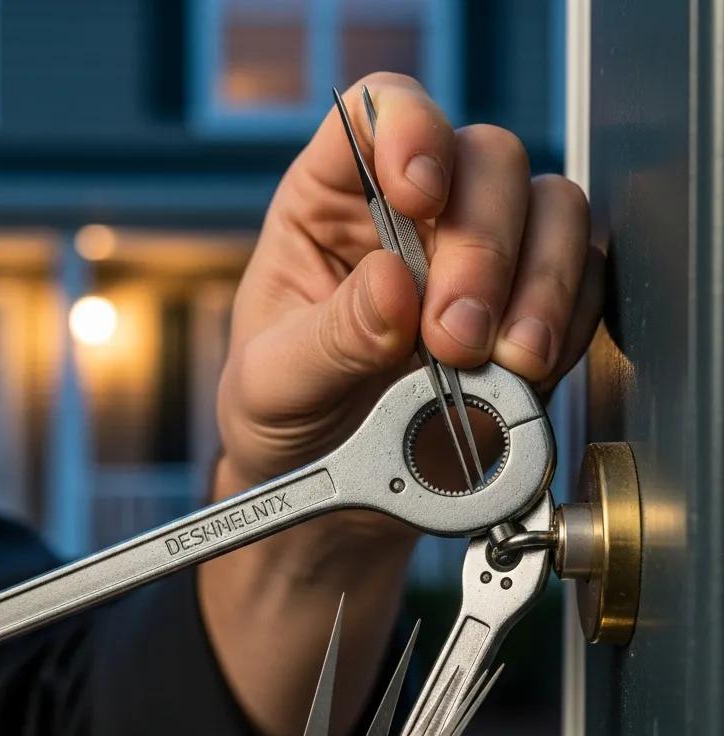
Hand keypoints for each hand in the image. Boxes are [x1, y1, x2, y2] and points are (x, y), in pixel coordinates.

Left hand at [199, 73, 602, 735]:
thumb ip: (329, 340)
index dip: (410, 131)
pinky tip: (526, 373)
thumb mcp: (274, 389)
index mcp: (328, 206)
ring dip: (539, 286)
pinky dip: (568, 323)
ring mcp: (479, 259)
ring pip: (551, 213)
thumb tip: (394, 288)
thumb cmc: (286, 429)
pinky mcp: (527, 309)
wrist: (339, 499)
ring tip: (502, 364)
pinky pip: (583, 282)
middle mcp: (411, 217)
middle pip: (485, 163)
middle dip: (481, 249)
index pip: (379, 115)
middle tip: (453, 337)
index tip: (418, 194)